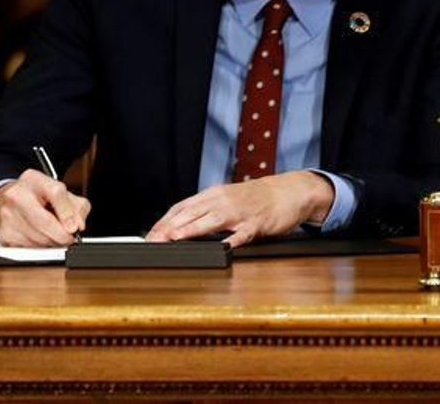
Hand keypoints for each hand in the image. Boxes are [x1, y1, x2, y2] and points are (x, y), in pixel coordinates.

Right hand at [0, 169, 89, 246]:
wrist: (8, 203)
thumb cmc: (38, 197)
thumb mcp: (61, 193)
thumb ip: (77, 206)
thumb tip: (78, 225)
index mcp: (34, 179)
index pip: (55, 192)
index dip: (68, 213)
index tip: (75, 227)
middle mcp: (17, 194)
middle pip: (44, 220)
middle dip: (61, 234)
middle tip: (69, 238)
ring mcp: (8, 214)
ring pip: (38, 238)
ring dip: (52, 243)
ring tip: (55, 237)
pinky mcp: (4, 233)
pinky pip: (28, 248)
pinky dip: (40, 247)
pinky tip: (41, 238)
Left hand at [146, 170, 335, 247]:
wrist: (289, 191)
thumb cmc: (257, 198)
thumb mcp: (228, 198)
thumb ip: (207, 210)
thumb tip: (180, 225)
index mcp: (214, 194)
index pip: (182, 207)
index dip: (165, 221)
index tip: (150, 235)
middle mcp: (224, 200)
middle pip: (192, 212)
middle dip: (170, 227)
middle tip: (153, 241)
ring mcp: (240, 211)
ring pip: (212, 219)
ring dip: (192, 229)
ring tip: (175, 238)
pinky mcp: (257, 223)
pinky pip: (242, 233)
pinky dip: (231, 240)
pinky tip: (222, 248)